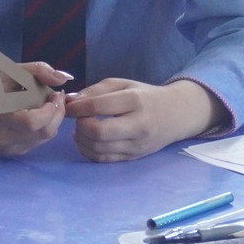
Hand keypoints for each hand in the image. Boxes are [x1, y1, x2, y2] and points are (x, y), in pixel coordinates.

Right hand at [0, 66, 69, 155]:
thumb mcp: (7, 70)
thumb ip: (37, 69)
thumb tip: (65, 78)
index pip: (31, 122)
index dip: (50, 110)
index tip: (54, 94)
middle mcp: (2, 137)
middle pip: (43, 131)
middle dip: (57, 113)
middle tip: (56, 97)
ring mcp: (7, 147)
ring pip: (44, 137)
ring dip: (53, 119)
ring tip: (47, 103)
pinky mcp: (12, 152)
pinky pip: (38, 141)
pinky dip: (44, 127)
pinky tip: (38, 115)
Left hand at [67, 78, 221, 161]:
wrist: (176, 115)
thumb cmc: (145, 96)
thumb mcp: (122, 84)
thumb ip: (94, 91)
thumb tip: (69, 101)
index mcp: (134, 101)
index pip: (97, 107)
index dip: (75, 107)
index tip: (67, 105)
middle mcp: (138, 126)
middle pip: (97, 132)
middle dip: (80, 125)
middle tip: (78, 118)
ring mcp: (138, 145)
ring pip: (98, 149)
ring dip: (81, 139)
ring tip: (82, 128)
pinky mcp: (134, 157)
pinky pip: (104, 159)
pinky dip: (89, 151)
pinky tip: (87, 139)